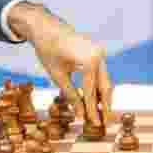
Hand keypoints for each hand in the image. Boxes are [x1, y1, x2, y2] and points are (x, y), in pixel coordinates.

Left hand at [7, 2, 112, 126]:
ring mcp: (100, 52)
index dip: (92, 110)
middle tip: (106, 123)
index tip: (94, 124)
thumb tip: (81, 114)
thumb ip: (71, 95)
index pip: (92, 92)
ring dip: (104, 97)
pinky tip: (98, 99)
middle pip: (105, 86)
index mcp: (89, 61)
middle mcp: (99, 56)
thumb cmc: (49, 51)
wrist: (46, 28)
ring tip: (103, 114)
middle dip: (106, 106)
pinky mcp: (97, 52)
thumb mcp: (58, 76)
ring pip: (105, 80)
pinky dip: (99, 86)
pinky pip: (101, 73)